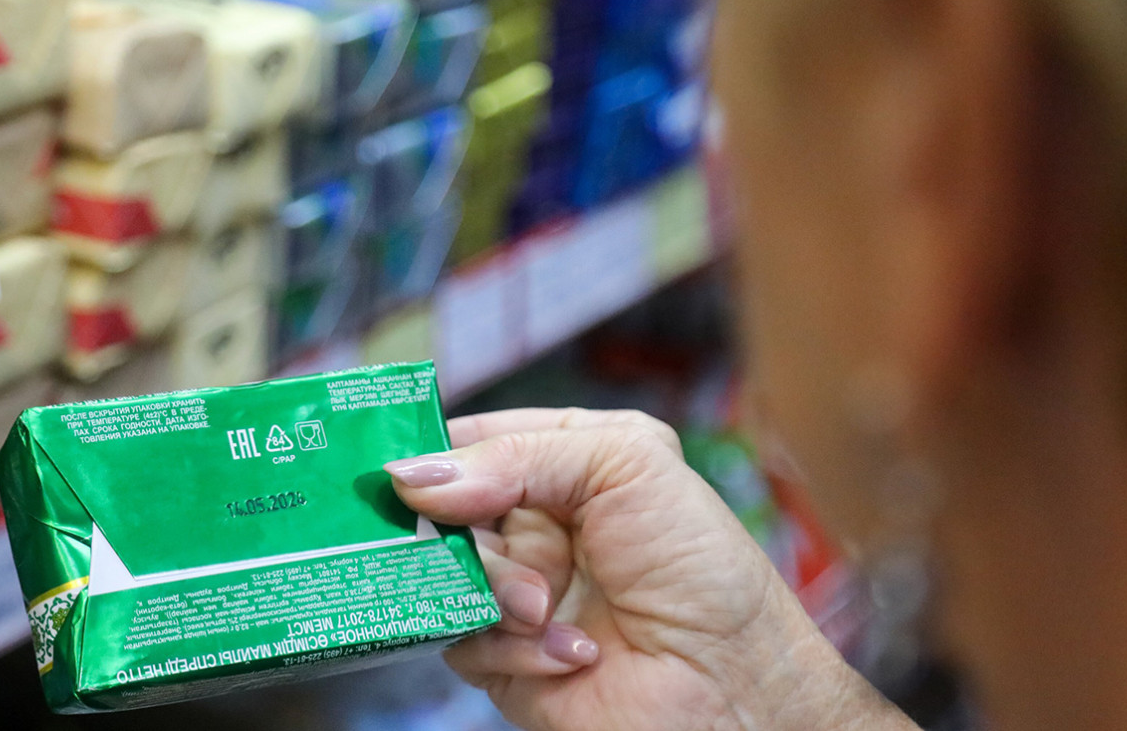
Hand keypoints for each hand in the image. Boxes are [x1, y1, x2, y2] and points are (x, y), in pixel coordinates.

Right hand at [386, 408, 915, 730]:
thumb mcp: (626, 466)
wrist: (730, 687)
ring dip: (497, 591)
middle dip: (463, 526)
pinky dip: (508, 647)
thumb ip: (519, 456)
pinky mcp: (507, 657)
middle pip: (447, 508)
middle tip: (486, 541)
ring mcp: (520, 590)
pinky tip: (568, 652)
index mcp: (570, 460)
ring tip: (547, 607)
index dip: (436, 448)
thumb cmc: (700, 566)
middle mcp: (540, 522)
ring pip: (446, 574)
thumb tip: (414, 474)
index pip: (478, 439)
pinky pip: (460, 640)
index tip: (396, 459)